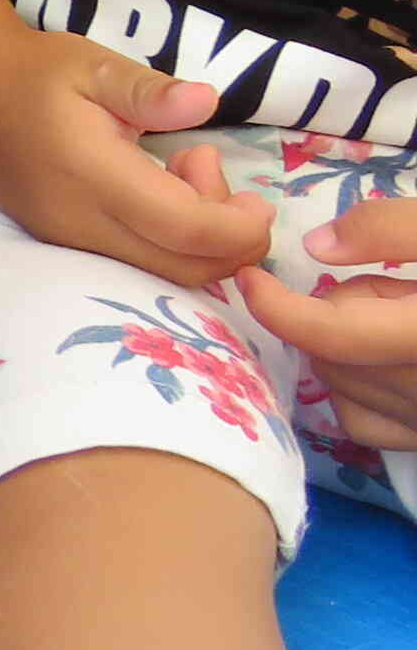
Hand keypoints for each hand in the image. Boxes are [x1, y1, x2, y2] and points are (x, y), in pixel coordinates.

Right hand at [0, 32, 272, 288]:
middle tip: (219, 178)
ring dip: (199, 242)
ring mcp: (68, 239)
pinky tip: (160, 192)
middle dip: (230, 243)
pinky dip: (170, 244)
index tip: (258, 200)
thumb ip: (151, 90)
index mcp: (92, 174)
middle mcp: (79, 221)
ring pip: (161, 275)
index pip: (185, 229)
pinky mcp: (63, 244)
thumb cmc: (35, 72)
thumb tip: (206, 101)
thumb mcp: (95, 64)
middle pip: (181, 269)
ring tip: (184, 173)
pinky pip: (136, 265)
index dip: (238, 229)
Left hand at [242, 197, 416, 451]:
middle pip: (331, 356)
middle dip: (335, 312)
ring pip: (341, 386)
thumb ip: (393, 230)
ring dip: (345, 347)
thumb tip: (317, 247)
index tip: (248, 275)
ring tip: (402, 314)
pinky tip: (388, 355)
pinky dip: (356, 387)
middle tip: (382, 285)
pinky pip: (362, 418)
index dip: (276, 305)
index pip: (330, 335)